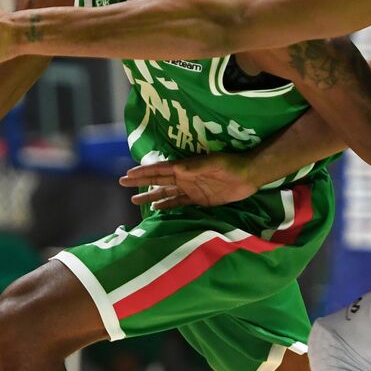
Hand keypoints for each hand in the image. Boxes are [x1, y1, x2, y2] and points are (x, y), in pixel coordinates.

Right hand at [118, 153, 260, 209]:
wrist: (248, 175)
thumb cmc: (231, 166)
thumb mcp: (213, 163)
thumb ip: (195, 167)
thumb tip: (176, 168)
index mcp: (185, 167)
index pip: (159, 169)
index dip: (143, 172)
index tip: (128, 174)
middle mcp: (184, 177)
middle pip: (157, 180)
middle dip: (140, 182)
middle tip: (122, 183)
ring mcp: (191, 189)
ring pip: (165, 192)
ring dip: (150, 196)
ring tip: (133, 200)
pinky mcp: (199, 199)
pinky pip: (178, 202)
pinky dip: (166, 205)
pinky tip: (156, 208)